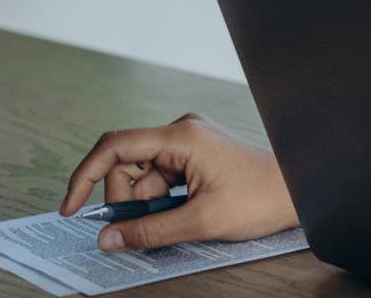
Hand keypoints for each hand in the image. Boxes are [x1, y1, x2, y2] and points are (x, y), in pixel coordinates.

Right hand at [59, 113, 298, 252]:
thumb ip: (149, 231)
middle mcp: (182, 132)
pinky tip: (181, 214)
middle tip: (145, 227)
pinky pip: (162, 178)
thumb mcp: (201, 221)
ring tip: (178, 221)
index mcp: (181, 137)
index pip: (114, 147)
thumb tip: (107, 239)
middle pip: (126, 165)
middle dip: (126, 200)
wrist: (299, 191)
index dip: (84, 177)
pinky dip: (162, 200)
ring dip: (147, 204)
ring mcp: (190, 142)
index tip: (71, 209)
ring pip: (143, 176)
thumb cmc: (261, 198)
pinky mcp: (197, 155)